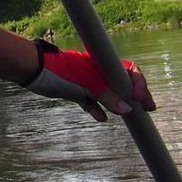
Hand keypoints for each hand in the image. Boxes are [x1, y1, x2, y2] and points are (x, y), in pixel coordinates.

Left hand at [20, 40, 154, 121]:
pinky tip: (101, 117)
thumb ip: (107, 96)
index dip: (139, 84)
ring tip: (130, 116)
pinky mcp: (74, 91)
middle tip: (148, 108)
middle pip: (121, 83)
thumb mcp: (87, 84)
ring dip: (117, 104)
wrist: (33, 70)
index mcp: (103, 64)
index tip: (141, 100)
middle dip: (135, 96)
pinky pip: (90, 101)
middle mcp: (97, 71)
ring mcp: (85, 81)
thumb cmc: (60, 71)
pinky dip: (96, 109)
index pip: (129, 71)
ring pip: (107, 94)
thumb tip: (128, 110)